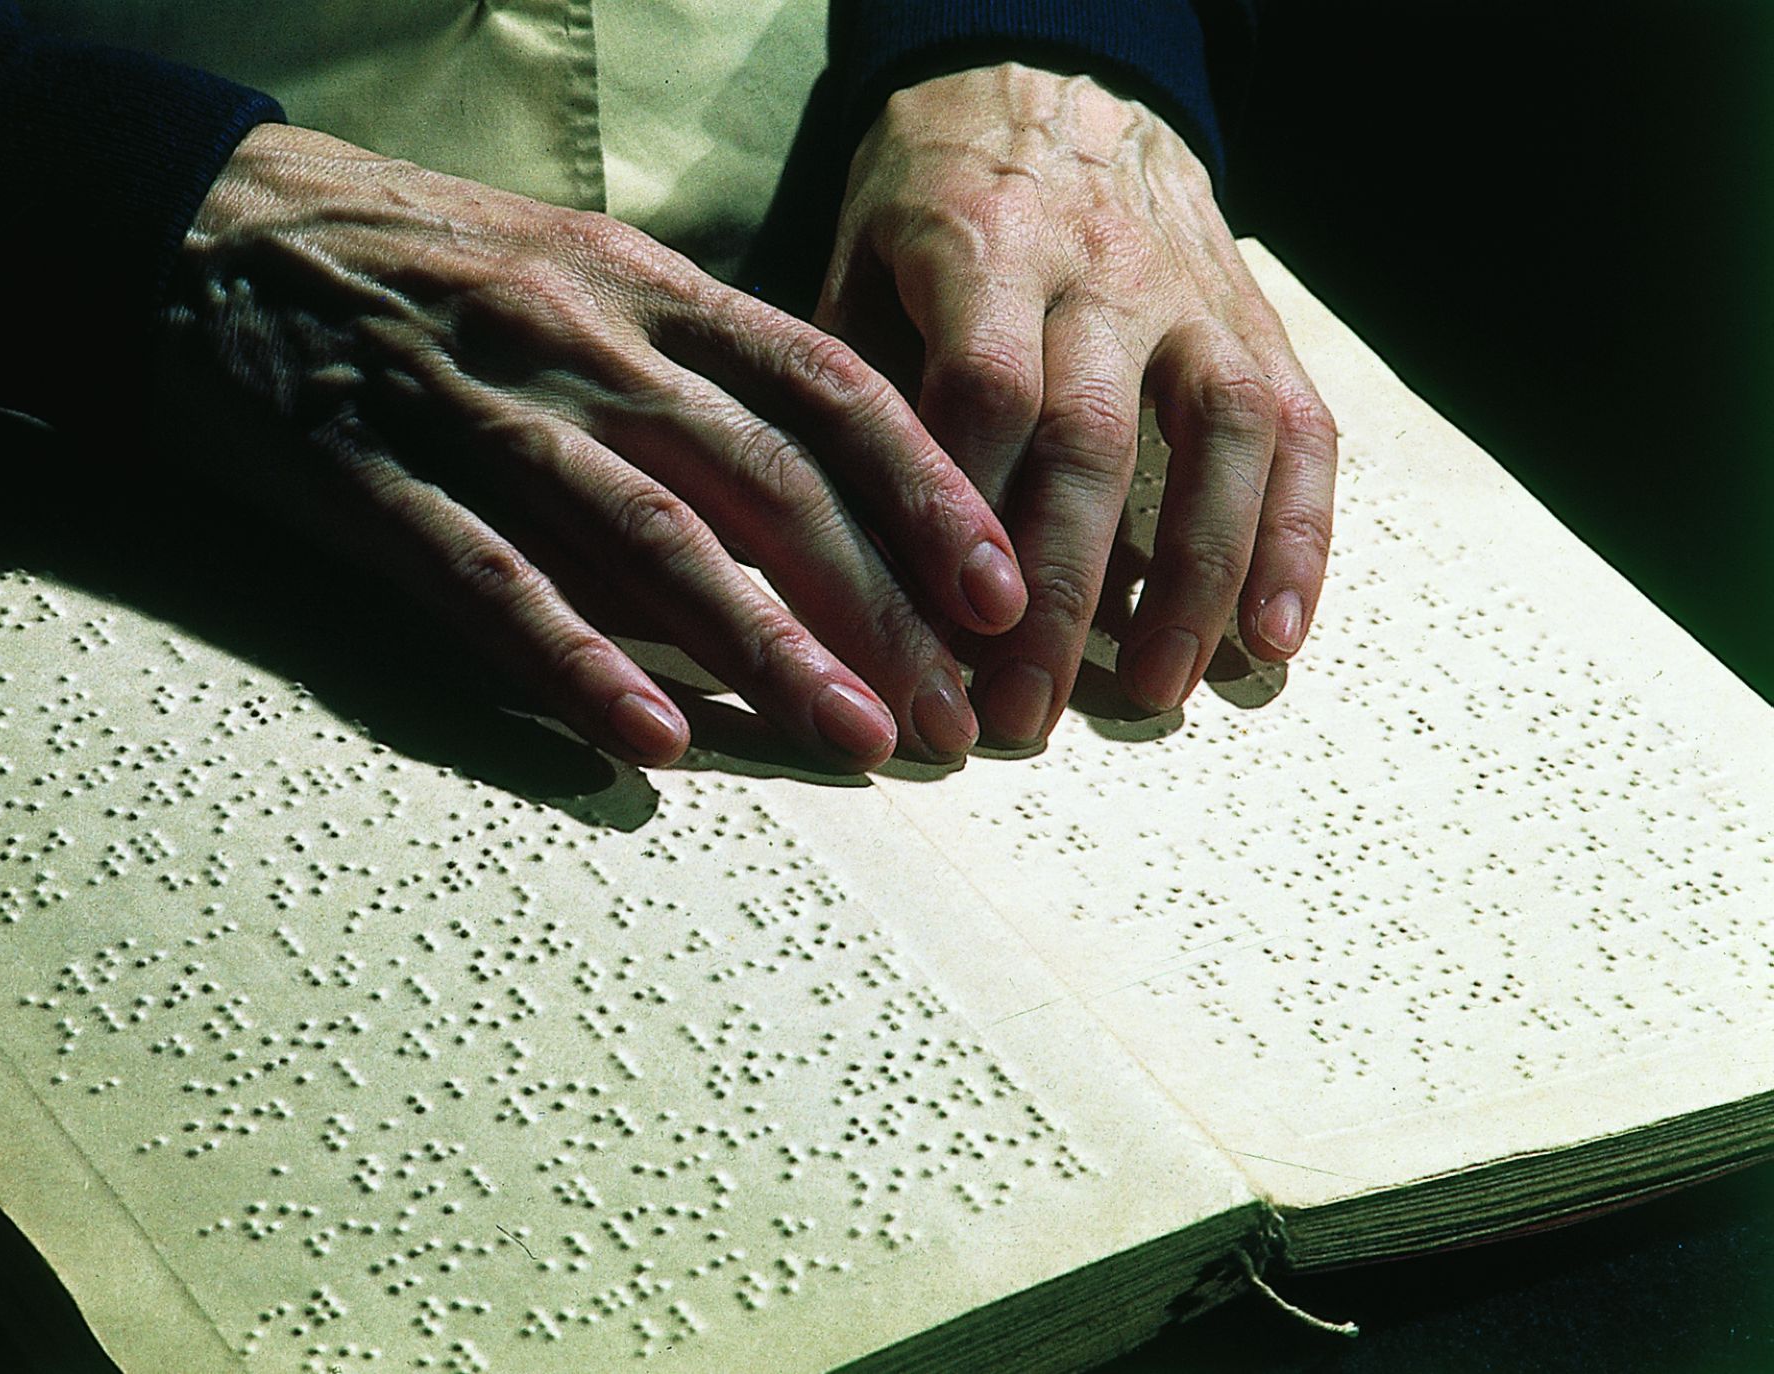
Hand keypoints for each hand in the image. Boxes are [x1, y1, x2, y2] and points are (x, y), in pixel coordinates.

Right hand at [155, 125, 1027, 768]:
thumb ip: (693, 369)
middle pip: (764, 479)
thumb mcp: (579, 276)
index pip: (828, 387)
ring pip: (648, 535)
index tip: (1000, 589)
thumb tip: (818, 490)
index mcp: (646, 285)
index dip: (927, 492)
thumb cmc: (423, 269)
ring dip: (763, 647)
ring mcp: (477, 408)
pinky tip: (649, 743)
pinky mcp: (370, 478)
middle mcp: (584, 338)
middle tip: (950, 716)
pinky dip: (577, 662)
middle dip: (876, 602)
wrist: (206, 227)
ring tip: (852, 741)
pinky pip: (488, 581)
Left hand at [816, 64, 1335, 742]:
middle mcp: (1100, 268)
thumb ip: (854, 392)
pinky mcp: (1254, 324)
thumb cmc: (930, 207)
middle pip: (1092, 438)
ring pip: (1219, 438)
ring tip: (1156, 693)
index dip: (969, 517)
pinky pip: (1299, 433)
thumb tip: (824, 554)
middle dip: (1060, 591)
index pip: (983, 389)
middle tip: (1022, 711)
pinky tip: (1273, 637)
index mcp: (980, 243)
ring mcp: (1193, 295)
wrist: (1050, 84)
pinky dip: (1296, 540)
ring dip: (1193, 579)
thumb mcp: (859, 264)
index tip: (943, 634)